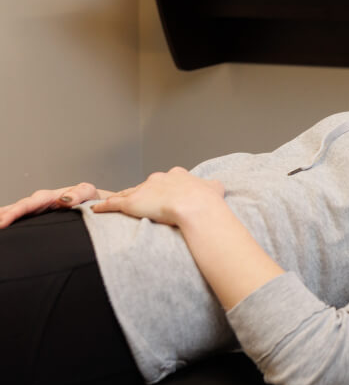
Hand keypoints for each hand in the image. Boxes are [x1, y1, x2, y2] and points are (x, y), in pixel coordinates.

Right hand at [0, 182, 106, 228]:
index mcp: (51, 197)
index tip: (2, 222)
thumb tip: (64, 199)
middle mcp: (41, 202)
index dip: (14, 213)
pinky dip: (9, 220)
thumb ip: (79, 193)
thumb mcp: (89, 193)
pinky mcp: (39, 218)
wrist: (97, 204)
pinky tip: (2, 227)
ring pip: (15, 212)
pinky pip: (22, 219)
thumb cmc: (93, 199)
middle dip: (3, 216)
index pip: (29, 204)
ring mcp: (39, 210)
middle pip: (17, 208)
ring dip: (3, 217)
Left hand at [92, 167, 225, 227]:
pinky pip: (113, 204)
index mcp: (177, 175)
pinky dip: (105, 206)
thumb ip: (212, 186)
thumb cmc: (206, 200)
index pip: (166, 180)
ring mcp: (144, 189)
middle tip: (145, 204)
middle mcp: (158, 178)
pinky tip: (97, 209)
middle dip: (145, 194)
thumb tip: (215, 186)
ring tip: (116, 205)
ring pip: (129, 193)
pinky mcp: (131, 202)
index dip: (165, 188)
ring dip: (124, 199)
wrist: (195, 207)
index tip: (165, 195)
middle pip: (147, 186)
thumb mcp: (214, 188)